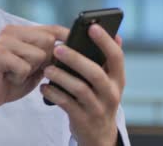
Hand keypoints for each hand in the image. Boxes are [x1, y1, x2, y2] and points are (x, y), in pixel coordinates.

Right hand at [0, 25, 68, 125]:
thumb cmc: (11, 81)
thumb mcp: (35, 67)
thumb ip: (49, 56)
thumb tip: (70, 50)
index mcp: (21, 31)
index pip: (51, 28)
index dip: (66, 35)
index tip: (79, 42)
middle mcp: (11, 31)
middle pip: (48, 41)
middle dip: (44, 61)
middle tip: (27, 69)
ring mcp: (4, 41)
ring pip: (38, 55)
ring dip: (31, 71)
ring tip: (16, 74)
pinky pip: (24, 67)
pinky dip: (20, 78)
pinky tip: (9, 78)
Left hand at [40, 24, 124, 145]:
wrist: (99, 135)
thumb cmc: (99, 99)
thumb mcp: (109, 82)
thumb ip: (109, 61)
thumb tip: (117, 35)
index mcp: (118, 79)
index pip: (116, 57)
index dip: (105, 41)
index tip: (92, 27)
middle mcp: (111, 93)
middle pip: (95, 73)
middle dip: (76, 59)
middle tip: (58, 48)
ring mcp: (98, 108)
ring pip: (80, 89)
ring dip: (61, 76)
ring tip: (47, 69)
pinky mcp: (83, 119)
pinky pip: (67, 104)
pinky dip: (54, 93)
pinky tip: (44, 87)